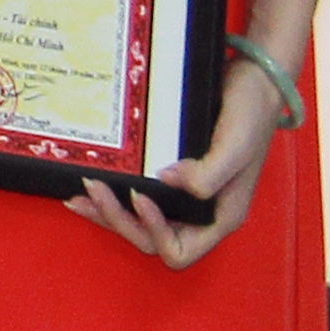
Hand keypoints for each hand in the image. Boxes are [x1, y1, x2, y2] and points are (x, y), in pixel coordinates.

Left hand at [69, 54, 283, 268]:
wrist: (252, 81)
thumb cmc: (251, 113)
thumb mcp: (237, 144)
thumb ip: (209, 172)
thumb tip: (168, 181)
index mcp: (220, 216)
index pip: (180, 250)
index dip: (154, 232)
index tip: (138, 196)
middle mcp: (200, 213)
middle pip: (150, 239)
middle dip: (118, 220)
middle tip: (92, 189)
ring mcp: (184, 197)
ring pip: (138, 222)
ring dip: (107, 213)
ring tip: (78, 196)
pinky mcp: (170, 177)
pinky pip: (137, 197)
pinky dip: (112, 196)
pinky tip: (90, 182)